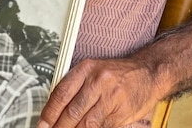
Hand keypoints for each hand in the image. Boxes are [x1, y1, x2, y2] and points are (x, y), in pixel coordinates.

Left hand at [38, 56, 160, 127]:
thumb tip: (55, 109)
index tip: (42, 123)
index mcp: (87, 68)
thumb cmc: (118, 73)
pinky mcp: (122, 113)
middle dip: (59, 127)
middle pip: (72, 111)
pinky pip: (102, 127)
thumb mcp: (94, 70)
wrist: (149, 73)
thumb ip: (76, 86)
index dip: (49, 112)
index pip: (62, 93)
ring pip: (86, 123)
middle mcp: (99, 81)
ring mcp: (111, 98)